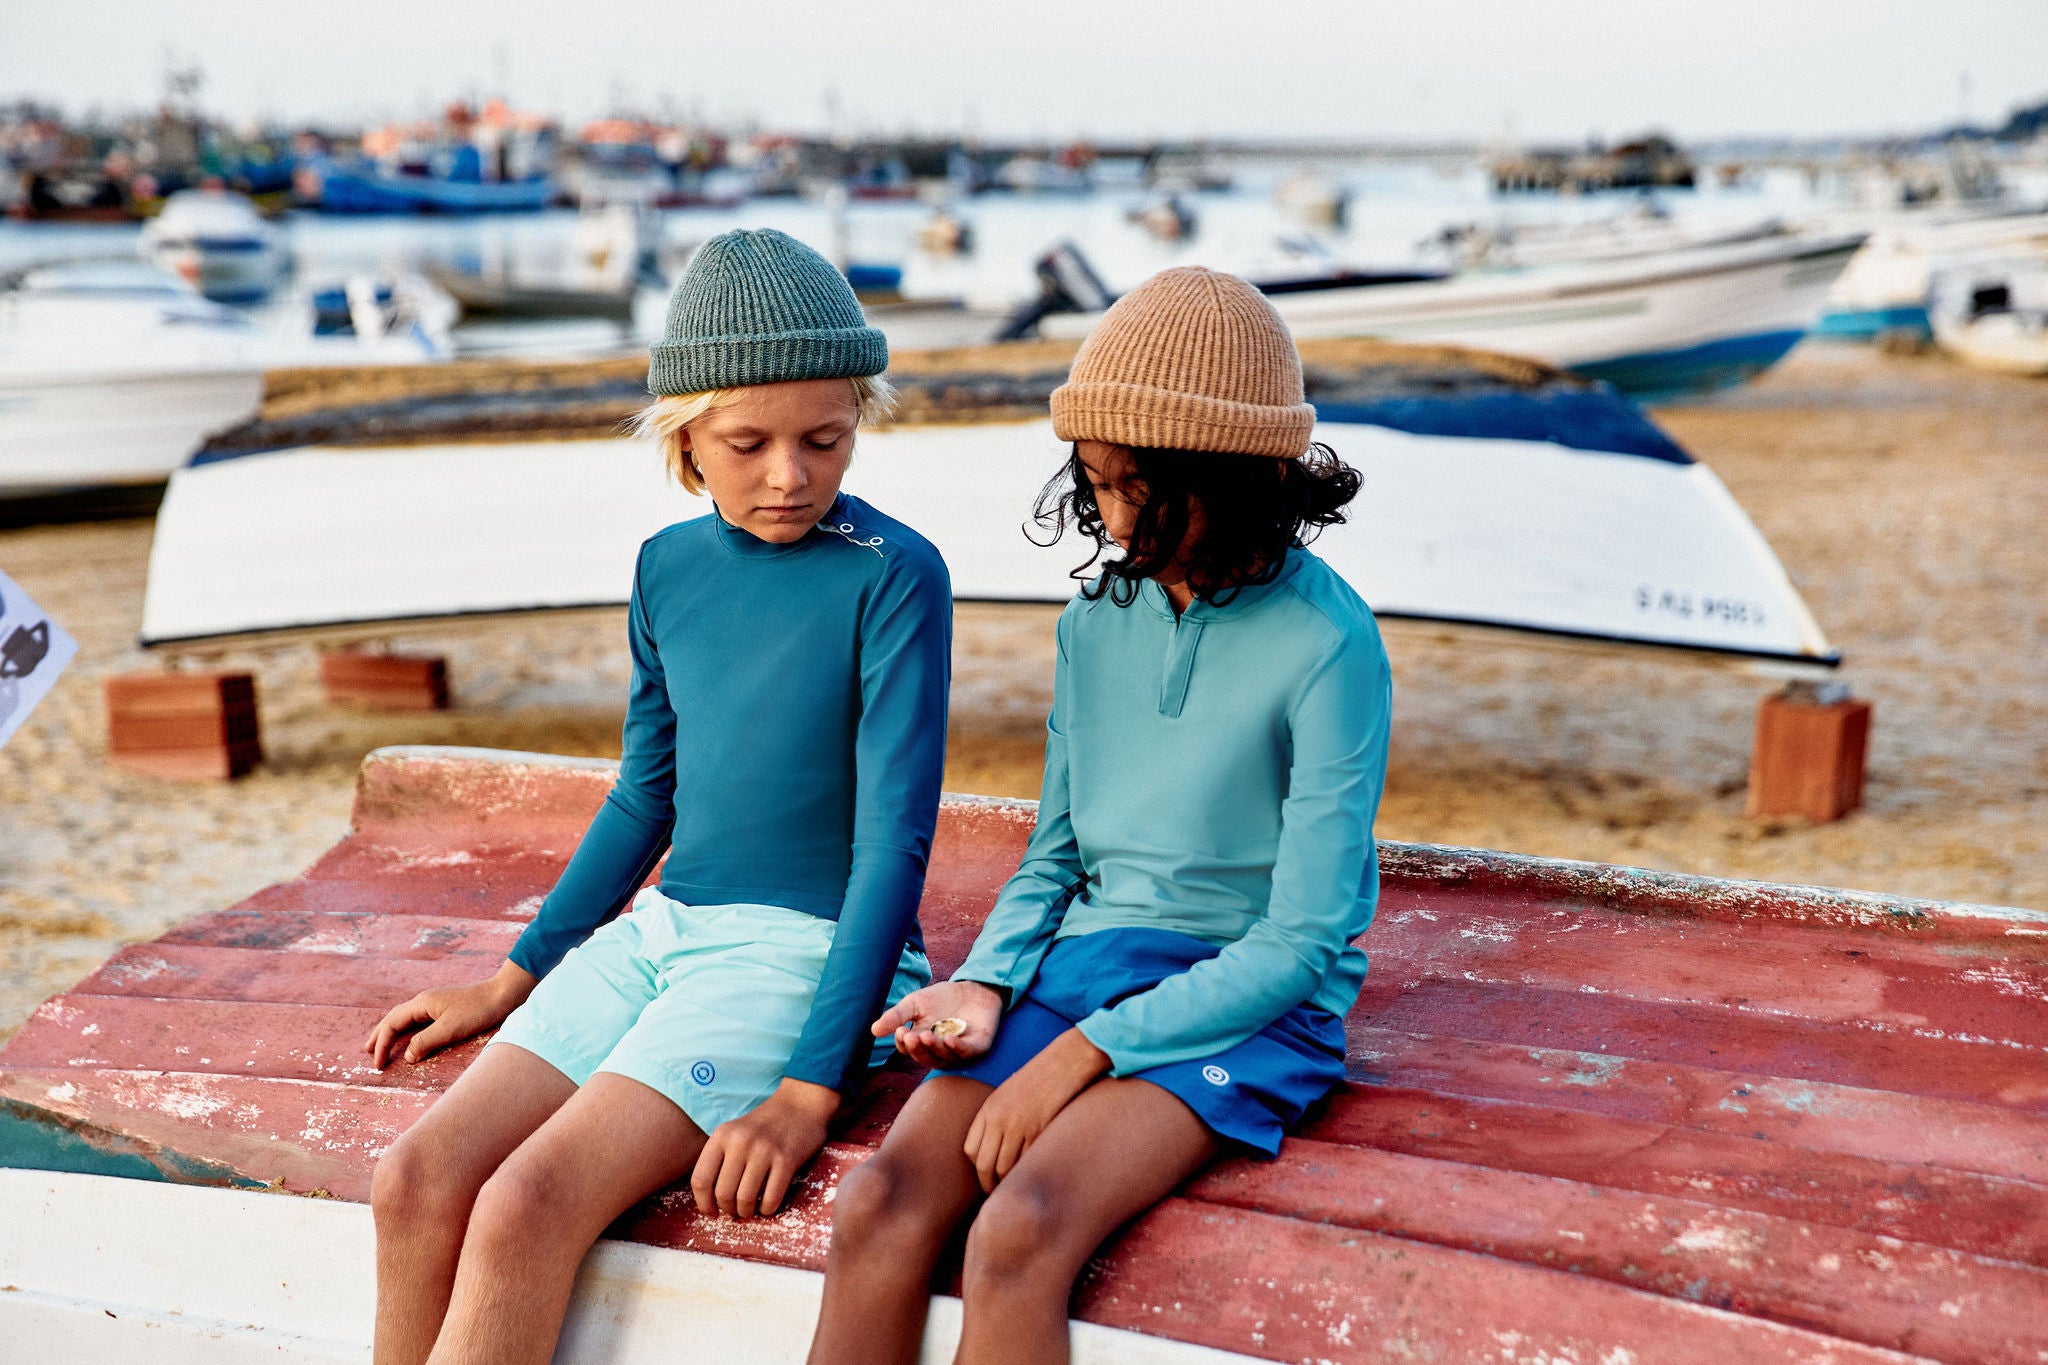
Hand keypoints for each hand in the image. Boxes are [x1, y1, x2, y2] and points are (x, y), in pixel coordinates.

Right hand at [361, 960, 534, 1067]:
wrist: (503, 995)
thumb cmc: (478, 1011)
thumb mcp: (450, 1029)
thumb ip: (425, 1042)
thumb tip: (406, 1057)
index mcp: (421, 1003)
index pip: (392, 1024)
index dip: (382, 1045)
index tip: (378, 1065)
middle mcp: (424, 1001)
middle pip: (393, 1018)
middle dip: (379, 1036)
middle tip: (367, 1052)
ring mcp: (434, 1003)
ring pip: (404, 1018)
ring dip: (391, 1032)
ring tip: (380, 1045)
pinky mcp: (444, 1008)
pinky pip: (417, 1020)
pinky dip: (406, 1030)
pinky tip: (408, 1037)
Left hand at [692, 1078, 838, 1219]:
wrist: (800, 1104)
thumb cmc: (764, 1126)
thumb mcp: (734, 1133)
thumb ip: (719, 1159)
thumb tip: (707, 1199)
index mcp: (722, 1135)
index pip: (700, 1179)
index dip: (703, 1203)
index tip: (711, 1212)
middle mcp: (740, 1142)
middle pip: (723, 1193)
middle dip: (728, 1210)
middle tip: (735, 1211)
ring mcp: (764, 1150)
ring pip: (745, 1199)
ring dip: (746, 1212)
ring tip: (749, 1210)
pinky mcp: (786, 1159)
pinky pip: (771, 1198)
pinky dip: (767, 1209)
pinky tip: (767, 1205)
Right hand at [873, 979, 1003, 1069]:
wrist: (973, 987)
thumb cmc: (942, 998)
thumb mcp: (915, 1003)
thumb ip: (897, 1016)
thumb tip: (873, 1031)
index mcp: (922, 1043)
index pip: (909, 1049)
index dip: (904, 1043)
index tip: (900, 1031)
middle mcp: (939, 1051)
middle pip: (925, 1057)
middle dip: (917, 1048)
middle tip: (911, 1036)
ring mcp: (959, 1051)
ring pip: (944, 1058)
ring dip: (934, 1048)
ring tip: (926, 1035)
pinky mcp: (978, 1046)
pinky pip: (967, 1053)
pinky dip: (957, 1048)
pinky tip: (949, 1039)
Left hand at [963, 1028, 1108, 1193]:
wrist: (1065, 1062)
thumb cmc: (1040, 1078)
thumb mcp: (1009, 1094)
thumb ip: (998, 1119)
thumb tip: (995, 1149)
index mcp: (988, 1109)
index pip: (970, 1150)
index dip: (977, 1168)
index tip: (987, 1177)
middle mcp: (999, 1119)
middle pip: (984, 1165)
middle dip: (989, 1185)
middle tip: (997, 1196)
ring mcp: (1018, 1126)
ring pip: (1004, 1168)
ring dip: (1007, 1184)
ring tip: (1013, 1191)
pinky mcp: (1039, 1130)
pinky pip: (1026, 1161)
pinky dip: (1026, 1172)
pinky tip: (1031, 1176)